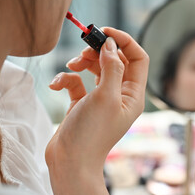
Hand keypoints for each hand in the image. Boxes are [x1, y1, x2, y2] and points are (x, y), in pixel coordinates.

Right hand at [45, 27, 148, 194]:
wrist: (69, 161)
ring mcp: (101, 98)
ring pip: (95, 68)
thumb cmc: (91, 133)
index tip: (104, 32)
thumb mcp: (105, 96)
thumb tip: (111, 44)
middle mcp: (120, 94)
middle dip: (99, 51)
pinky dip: (67, 79)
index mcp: (133, 94)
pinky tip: (57, 86)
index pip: (138, 58)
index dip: (124, 41)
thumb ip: (111, 67)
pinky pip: (78, 82)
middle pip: (115, 60)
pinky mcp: (83, 102)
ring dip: (82, 62)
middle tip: (84, 49)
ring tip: (71, 66)